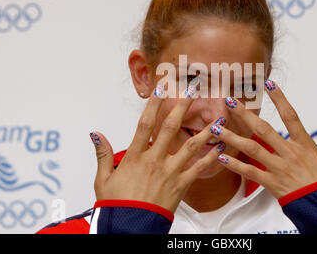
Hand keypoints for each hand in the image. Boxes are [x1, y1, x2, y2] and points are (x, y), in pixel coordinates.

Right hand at [89, 86, 222, 212]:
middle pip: (170, 127)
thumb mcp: (103, 179)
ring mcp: (169, 172)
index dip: (153, 104)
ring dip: (205, 131)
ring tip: (217, 118)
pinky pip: (198, 169)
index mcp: (134, 156)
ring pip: (190, 146)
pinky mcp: (180, 186)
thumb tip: (96, 134)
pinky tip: (220, 148)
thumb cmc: (117, 206)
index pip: (145, 124)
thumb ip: (102, 154)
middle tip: (192, 91)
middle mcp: (154, 160)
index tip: (161, 88)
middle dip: (182, 107)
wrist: (130, 228)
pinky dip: (210, 158)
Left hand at [209, 80, 316, 198]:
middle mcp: (290, 154)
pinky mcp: (273, 184)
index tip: (268, 84)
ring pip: (251, 149)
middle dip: (244, 114)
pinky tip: (222, 157)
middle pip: (263, 130)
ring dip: (232, 137)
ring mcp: (279, 169)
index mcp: (306, 145)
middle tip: (229, 102)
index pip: (291, 116)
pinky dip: (235, 165)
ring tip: (216, 128)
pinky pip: (251, 173)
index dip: (279, 98)